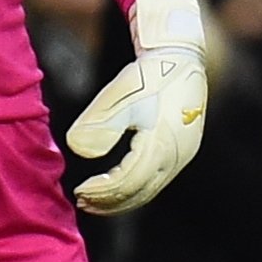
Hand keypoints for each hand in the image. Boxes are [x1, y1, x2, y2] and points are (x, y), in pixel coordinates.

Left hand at [68, 0, 206, 213]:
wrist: (180, 59)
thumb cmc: (147, 76)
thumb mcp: (119, 95)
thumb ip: (99, 124)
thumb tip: (78, 149)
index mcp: (160, 144)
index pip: (127, 182)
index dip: (102, 191)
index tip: (78, 192)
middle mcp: (176, 156)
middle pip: (140, 192)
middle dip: (110, 202)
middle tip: (82, 203)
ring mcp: (183, 155)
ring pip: (150, 188)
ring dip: (122, 198)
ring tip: (94, 200)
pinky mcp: (183, 151)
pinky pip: (157, 179)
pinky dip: (135, 187)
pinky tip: (116, 185)